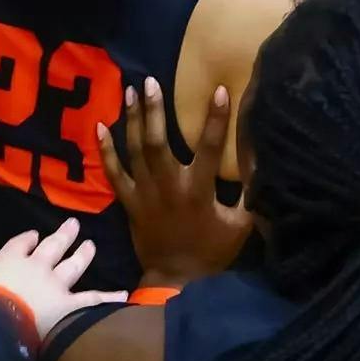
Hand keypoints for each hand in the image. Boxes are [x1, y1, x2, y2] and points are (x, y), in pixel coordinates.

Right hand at [0, 219, 127, 339]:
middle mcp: (35, 266)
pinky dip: (108, 298)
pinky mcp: (69, 305)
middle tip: (74, 225)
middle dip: (64, 235)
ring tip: (91, 245)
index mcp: (7, 260)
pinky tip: (123, 295)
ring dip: (83, 254)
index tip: (33, 237)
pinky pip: (92, 300)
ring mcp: (55, 284)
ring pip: (74, 265)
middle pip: (53, 246)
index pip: (20, 244)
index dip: (28, 240)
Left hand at [99, 78, 252, 286]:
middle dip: (153, 110)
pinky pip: (113, 173)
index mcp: (198, 191)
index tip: (220, 90)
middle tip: (151, 81)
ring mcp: (145, 194)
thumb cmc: (213, 251)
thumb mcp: (241, 224)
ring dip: (131, 120)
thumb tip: (259, 160)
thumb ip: (249, 192)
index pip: (208, 147)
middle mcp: (169, 188)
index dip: (215, 119)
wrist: (176, 279)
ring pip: (134, 151)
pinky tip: (100, 127)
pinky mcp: (129, 203)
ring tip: (131, 91)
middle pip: (157, 142)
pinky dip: (105, 150)